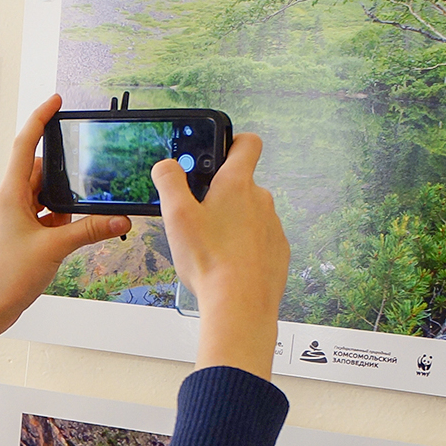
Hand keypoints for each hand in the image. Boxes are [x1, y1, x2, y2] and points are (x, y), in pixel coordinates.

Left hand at [0, 94, 130, 378]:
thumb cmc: (6, 277)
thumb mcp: (54, 248)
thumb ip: (90, 231)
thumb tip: (120, 219)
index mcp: (10, 194)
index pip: (25, 144)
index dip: (40, 119)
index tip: (55, 101)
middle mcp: (9, 201)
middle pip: (39, 170)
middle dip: (63, 169)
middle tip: (89, 165)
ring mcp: (13, 219)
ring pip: (44, 195)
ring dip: (64, 198)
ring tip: (89, 203)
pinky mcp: (20, 236)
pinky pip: (44, 216)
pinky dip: (61, 218)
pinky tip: (78, 227)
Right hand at [152, 133, 287, 379]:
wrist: (240, 305)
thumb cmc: (210, 261)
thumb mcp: (176, 216)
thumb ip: (169, 182)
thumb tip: (167, 165)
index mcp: (237, 185)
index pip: (247, 143)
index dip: (233, 141)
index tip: (219, 152)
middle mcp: (261, 200)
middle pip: (242, 184)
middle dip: (221, 196)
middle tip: (197, 219)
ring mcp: (273, 226)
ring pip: (249, 214)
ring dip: (232, 224)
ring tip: (210, 249)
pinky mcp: (278, 251)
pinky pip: (259, 240)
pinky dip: (243, 248)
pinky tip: (226, 266)